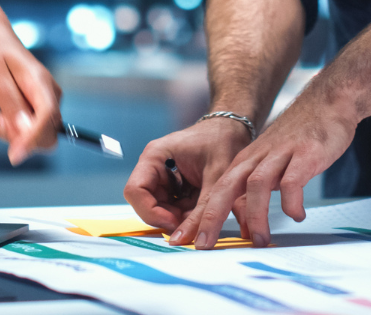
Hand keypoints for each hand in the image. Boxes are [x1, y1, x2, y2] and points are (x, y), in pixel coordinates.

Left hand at [0, 22, 59, 164]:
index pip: (48, 118)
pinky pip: (23, 132)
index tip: (14, 155)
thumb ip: (11, 103)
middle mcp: (49, 95)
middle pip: (47, 135)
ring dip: (7, 129)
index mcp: (41, 82)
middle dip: (18, 136)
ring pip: (32, 137)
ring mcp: (43, 103)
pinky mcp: (34, 109)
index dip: (33, 139)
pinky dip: (6, 126)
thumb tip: (26, 132)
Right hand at [123, 114, 253, 231]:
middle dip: (167, 217)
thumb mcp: (216, 179)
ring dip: (178, 217)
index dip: (150, 212)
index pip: (135, 191)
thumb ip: (200, 212)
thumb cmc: (225, 143)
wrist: (235, 130)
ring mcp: (162, 177)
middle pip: (145, 204)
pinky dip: (186, 213)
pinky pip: (172, 208)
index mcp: (155, 156)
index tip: (174, 223)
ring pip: (159, 209)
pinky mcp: (173, 186)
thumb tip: (182, 240)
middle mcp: (153, 167)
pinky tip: (201, 205)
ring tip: (201, 211)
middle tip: (193, 222)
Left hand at [174, 89, 355, 247]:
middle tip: (204, 245)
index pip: (218, 190)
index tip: (195, 241)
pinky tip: (297, 215)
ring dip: (256, 215)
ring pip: (257, 185)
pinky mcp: (305, 154)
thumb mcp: (271, 158)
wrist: (328, 101)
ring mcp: (281, 154)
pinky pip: (292, 181)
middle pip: (227, 187)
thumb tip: (249, 215)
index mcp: (247, 160)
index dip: (204, 216)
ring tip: (260, 241)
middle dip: (212, 217)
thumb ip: (260, 183)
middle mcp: (258, 156)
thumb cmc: (300, 134)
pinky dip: (291, 202)